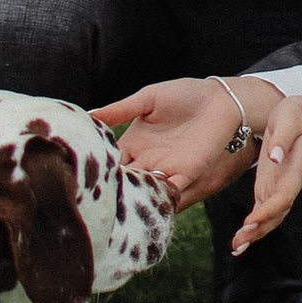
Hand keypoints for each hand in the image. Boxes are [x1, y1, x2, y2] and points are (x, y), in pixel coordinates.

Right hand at [94, 76, 251, 213]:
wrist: (220, 98)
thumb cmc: (184, 95)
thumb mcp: (147, 99)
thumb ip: (120, 110)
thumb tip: (88, 114)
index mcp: (132, 144)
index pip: (111, 162)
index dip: (99, 170)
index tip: (81, 178)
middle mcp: (146, 160)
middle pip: (126, 182)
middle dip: (114, 192)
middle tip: (95, 201)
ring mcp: (166, 169)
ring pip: (145, 190)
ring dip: (135, 198)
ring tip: (119, 207)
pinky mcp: (188, 173)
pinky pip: (171, 190)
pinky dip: (161, 197)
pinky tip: (149, 200)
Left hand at [231, 92, 301, 250]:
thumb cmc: (298, 117)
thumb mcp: (289, 118)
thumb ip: (282, 138)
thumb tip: (274, 156)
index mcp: (294, 169)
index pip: (282, 196)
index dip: (268, 211)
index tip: (250, 222)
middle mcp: (288, 183)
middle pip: (277, 213)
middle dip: (259, 230)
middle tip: (239, 244)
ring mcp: (280, 186)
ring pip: (271, 215)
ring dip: (255, 233)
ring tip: (238, 247)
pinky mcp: (272, 185)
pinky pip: (265, 209)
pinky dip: (255, 224)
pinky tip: (243, 235)